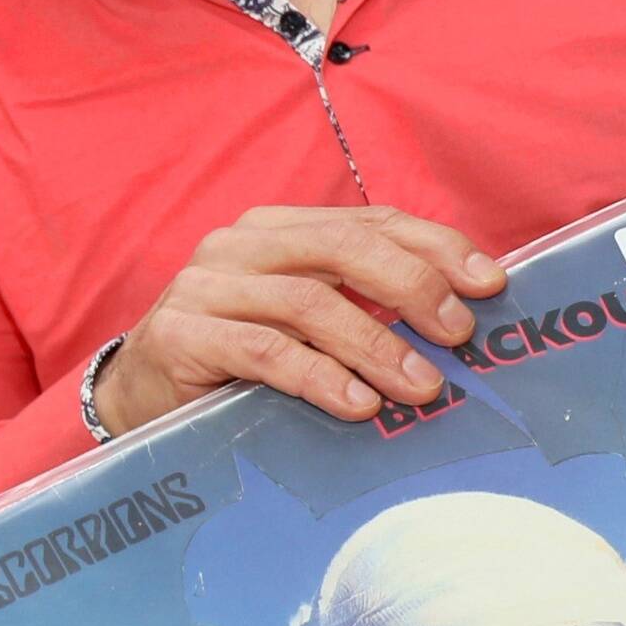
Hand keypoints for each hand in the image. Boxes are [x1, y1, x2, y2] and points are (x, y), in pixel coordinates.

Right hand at [94, 204, 507, 436]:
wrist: (134, 398)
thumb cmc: (233, 363)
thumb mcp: (300, 324)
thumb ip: (358, 308)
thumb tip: (457, 321)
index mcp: (276, 229)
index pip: (369, 221)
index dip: (435, 246)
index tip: (490, 283)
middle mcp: (238, 246)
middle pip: (342, 247)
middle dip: (413, 287)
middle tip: (459, 334)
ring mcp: (204, 287)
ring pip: (309, 302)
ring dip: (376, 345)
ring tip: (422, 386)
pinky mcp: (180, 335)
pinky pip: (264, 351)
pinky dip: (320, 377)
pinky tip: (357, 405)